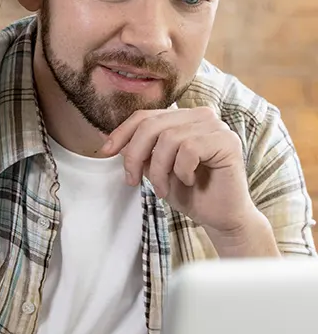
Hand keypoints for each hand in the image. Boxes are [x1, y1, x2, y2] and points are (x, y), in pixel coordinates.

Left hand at [102, 107, 258, 234]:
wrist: (219, 217)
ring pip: (169, 138)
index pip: (145, 116)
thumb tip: (110, 141)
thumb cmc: (190, 193)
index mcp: (183, 118)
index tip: (106, 152)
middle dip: (135, 155)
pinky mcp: (227, 141)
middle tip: (133, 180)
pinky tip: (189, 181)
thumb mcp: (155, 169)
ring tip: (163, 189)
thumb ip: (140, 152)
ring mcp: (216, 126)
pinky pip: (189, 149)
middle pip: (152, 125)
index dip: (122, 133)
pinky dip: (181, 170)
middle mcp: (201, 116)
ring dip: (159, 170)